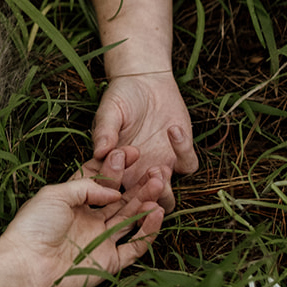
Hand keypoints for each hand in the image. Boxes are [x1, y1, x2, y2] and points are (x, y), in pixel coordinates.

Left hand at [0, 176, 163, 286]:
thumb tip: (114, 191)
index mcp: (74, 204)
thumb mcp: (55, 194)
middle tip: (156, 170)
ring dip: (145, 203)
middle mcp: (89, 222)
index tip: (133, 152)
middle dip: (138, 185)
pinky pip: (134, 247)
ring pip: (130, 220)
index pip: (101, 183)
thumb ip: (86, 186)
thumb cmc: (34, 227)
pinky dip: (148, 231)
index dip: (117, 168)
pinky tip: (157, 212)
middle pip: (120, 201)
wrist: (26, 266)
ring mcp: (101, 242)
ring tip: (159, 185)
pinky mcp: (109, 263)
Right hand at [82, 72, 197, 211]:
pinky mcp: (181, 156)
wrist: (146, 81)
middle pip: (142, 205)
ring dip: (166, 191)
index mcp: (115, 171)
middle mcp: (137, 176)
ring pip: (168, 199)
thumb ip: (105, 131)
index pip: (112, 193)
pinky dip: (183, 151)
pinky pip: (188, 166)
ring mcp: (161, 169)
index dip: (114, 192)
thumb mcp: (109, 111)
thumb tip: (99, 151)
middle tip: (145, 180)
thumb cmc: (122, 97)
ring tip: (160, 168)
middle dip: (145, 199)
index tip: (117, 175)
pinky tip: (173, 130)